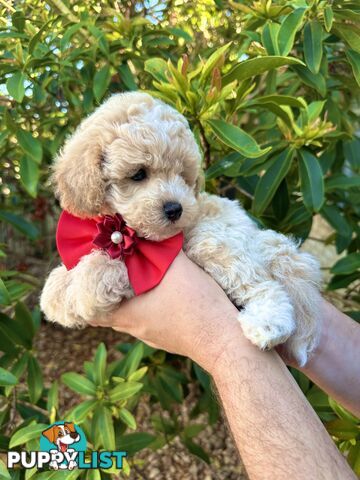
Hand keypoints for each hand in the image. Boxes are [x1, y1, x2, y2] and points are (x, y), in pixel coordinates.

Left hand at [91, 250, 244, 374]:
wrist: (226, 341)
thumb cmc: (197, 305)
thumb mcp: (177, 267)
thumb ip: (159, 247)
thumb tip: (147, 229)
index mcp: (129, 315)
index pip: (92, 310)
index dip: (87, 294)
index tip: (91, 276)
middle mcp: (137, 330)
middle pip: (113, 311)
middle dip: (113, 291)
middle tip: (116, 270)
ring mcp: (154, 336)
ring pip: (134, 316)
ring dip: (134, 299)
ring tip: (142, 278)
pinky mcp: (171, 338)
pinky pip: (153, 321)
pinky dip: (152, 307)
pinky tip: (167, 294)